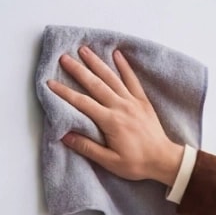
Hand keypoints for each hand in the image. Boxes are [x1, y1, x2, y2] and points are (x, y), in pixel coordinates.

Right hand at [45, 46, 184, 183]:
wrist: (164, 160)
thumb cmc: (137, 164)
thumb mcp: (110, 162)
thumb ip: (87, 147)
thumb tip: (65, 135)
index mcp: (110, 121)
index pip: (82, 103)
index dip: (65, 92)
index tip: (50, 83)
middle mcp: (120, 107)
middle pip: (95, 84)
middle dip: (78, 70)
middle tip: (64, 57)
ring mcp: (132, 102)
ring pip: (112, 78)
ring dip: (97, 62)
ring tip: (84, 50)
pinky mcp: (142, 101)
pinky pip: (132, 80)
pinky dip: (124, 66)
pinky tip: (117, 54)